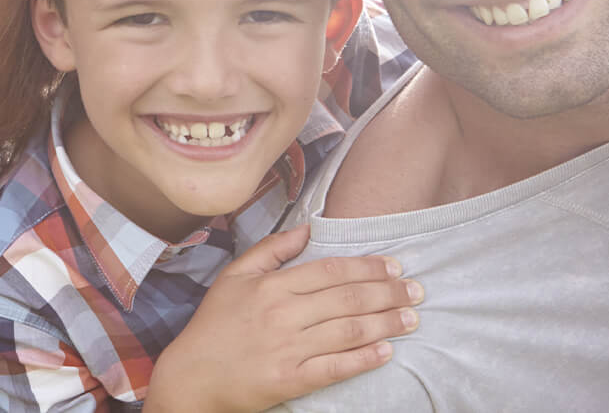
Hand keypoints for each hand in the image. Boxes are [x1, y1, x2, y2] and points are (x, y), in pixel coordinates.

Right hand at [145, 225, 421, 411]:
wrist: (192, 377)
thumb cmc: (213, 326)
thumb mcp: (234, 277)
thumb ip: (271, 250)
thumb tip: (307, 228)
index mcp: (272, 286)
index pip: (331, 271)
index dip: (368, 268)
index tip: (395, 267)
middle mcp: (283, 314)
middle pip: (348, 299)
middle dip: (388, 294)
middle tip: (417, 291)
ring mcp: (288, 348)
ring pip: (348, 331)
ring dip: (386, 323)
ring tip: (411, 318)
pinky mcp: (291, 380)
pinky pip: (335, 367)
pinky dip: (364, 359)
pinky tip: (386, 351)